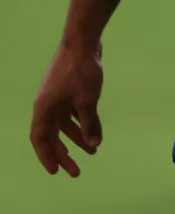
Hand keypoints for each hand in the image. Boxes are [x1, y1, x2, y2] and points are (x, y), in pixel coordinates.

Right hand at [30, 43, 103, 176]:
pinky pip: (73, 112)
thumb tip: (94, 144)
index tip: (56, 172)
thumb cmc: (81, 71)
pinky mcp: (68, 89)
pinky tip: (95, 131)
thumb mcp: (87, 101)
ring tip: (94, 151)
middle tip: (77, 172)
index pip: (40, 139)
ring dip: (77, 138)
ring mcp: (58, 96)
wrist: (84, 40)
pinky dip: (83, 122)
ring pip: (65, 124)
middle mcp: (47, 104)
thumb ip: (89, 124)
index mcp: (44, 108)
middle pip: (53, 136)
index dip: (47, 157)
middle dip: (65, 154)